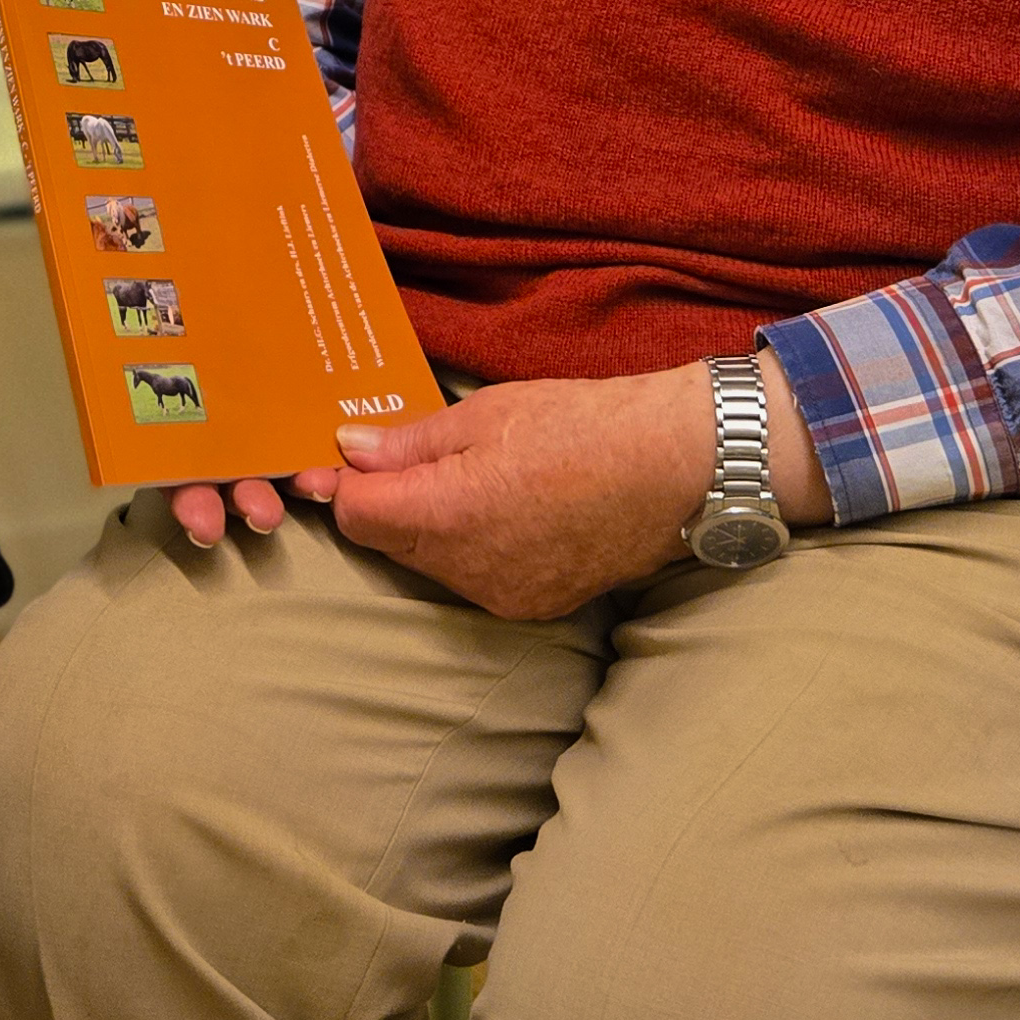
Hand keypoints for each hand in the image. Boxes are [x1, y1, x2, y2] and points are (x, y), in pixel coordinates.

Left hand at [323, 363, 826, 621]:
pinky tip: (505, 510)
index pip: (358, 516)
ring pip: (432, 565)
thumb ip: (411, 441)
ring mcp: (503, 597)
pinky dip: (473, 549)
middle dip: (387, 503)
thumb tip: (350, 450)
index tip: (339, 460)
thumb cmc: (586, 424)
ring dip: (430, 527)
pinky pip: (476, 580)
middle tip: (407, 456)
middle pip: (390, 544)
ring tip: (471, 478)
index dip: (344, 485)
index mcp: (449, 515)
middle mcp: (470, 570)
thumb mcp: (487, 412)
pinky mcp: (535, 607)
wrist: (680, 466)